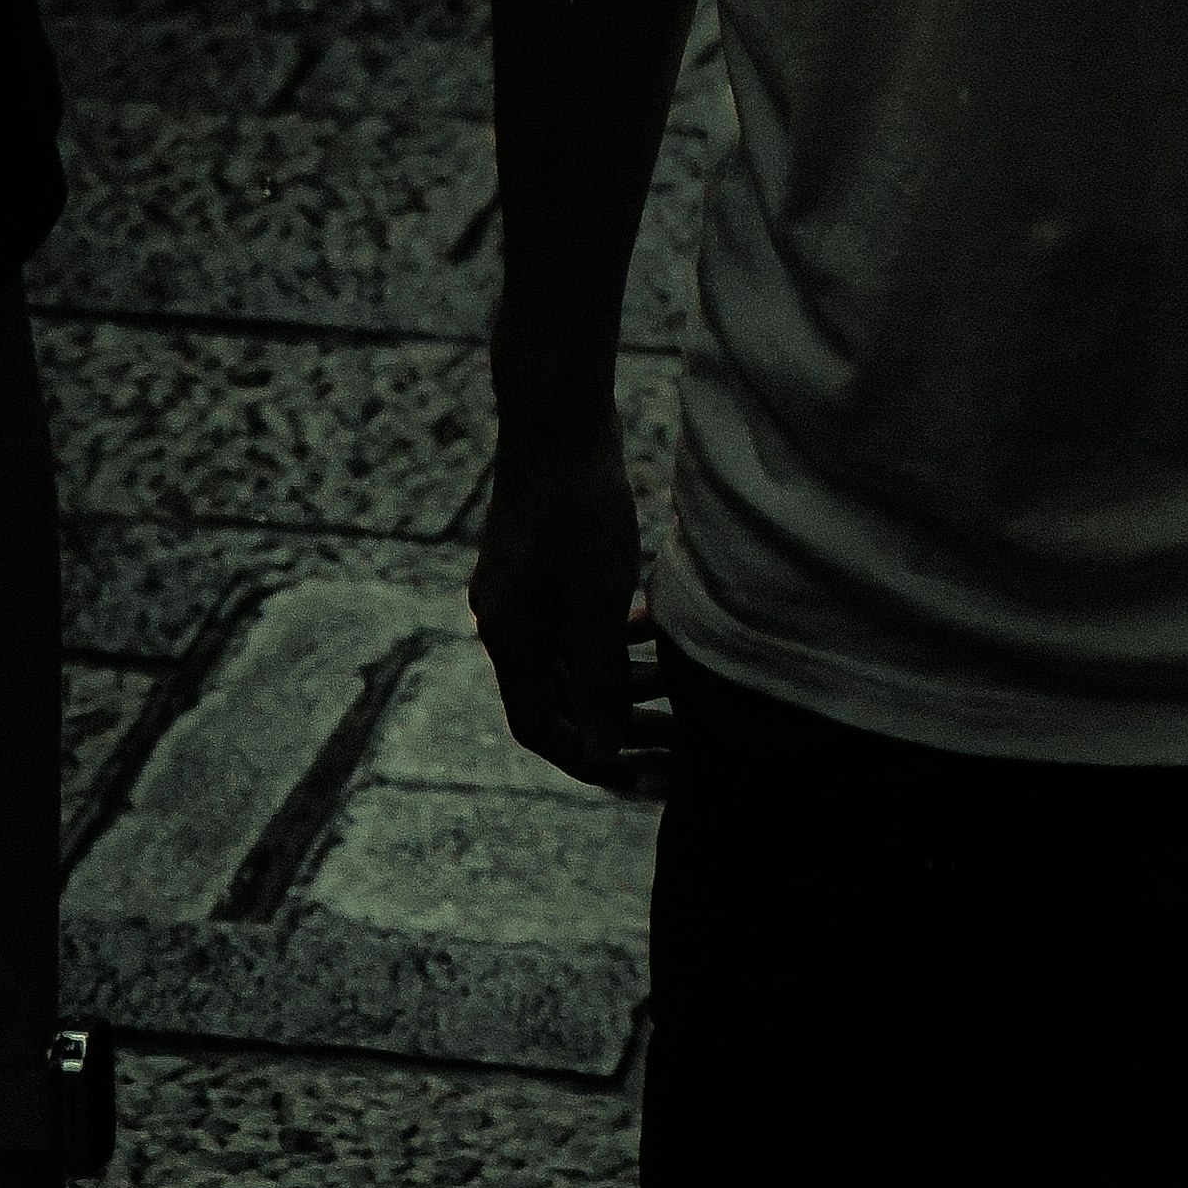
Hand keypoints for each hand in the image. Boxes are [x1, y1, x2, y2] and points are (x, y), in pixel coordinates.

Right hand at [469, 415, 648, 791]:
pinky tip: (656, 630)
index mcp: (511, 638)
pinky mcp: (544, 561)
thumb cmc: (578, 500)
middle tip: (679, 733)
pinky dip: (612, 635)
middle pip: (560, 695)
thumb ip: (600, 677)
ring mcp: (523, 589)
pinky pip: (577, 620)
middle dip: (617, 720)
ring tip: (680, 683)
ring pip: (574, 656)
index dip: (590, 756)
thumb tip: (601, 755)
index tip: (646, 773)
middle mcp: (508, 620)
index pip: (541, 727)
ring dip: (621, 675)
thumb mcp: (597, 594)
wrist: (558, 413)